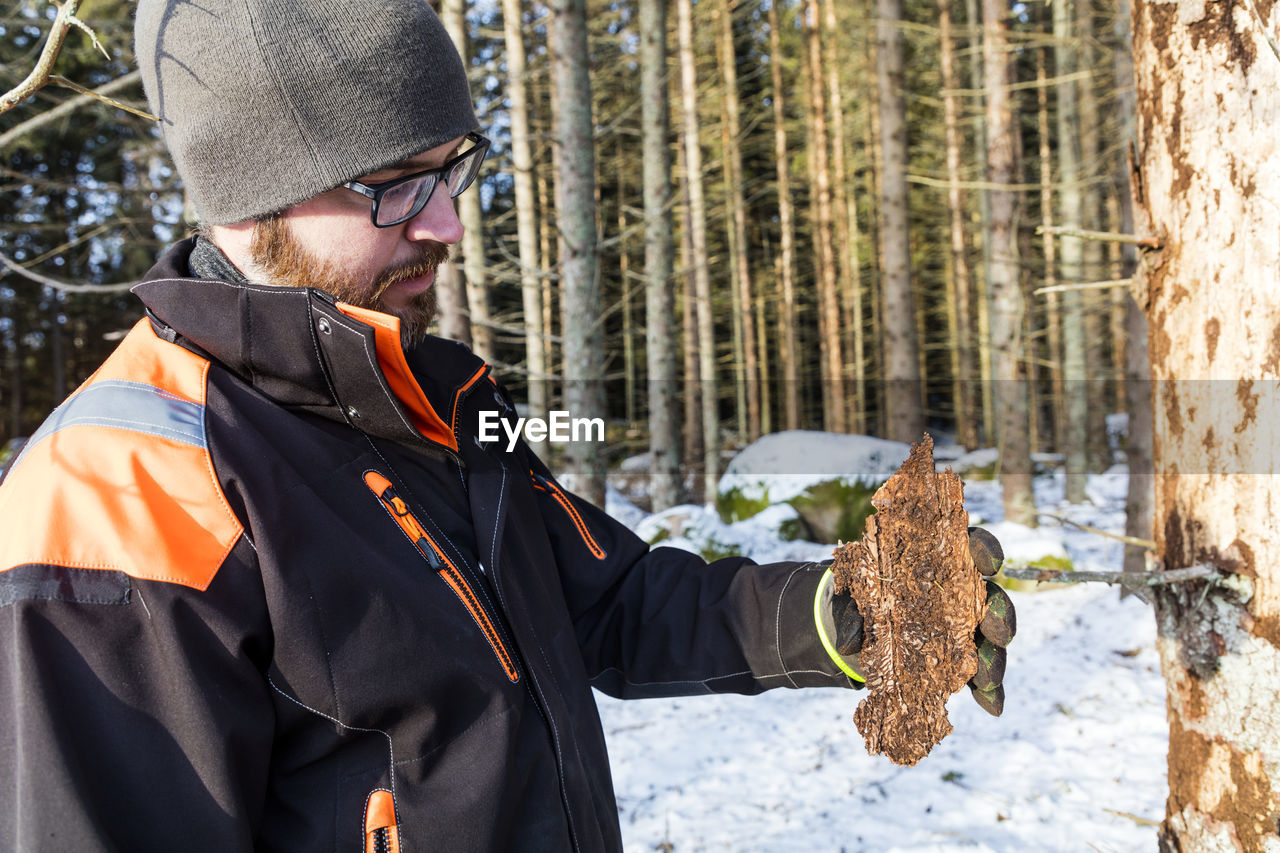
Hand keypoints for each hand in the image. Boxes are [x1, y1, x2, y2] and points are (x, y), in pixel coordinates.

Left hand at [814, 527, 1016, 713]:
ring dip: (995, 657)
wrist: (852, 634)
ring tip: (988, 679)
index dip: (984, 550)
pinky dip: (989, 690)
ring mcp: (961, 627)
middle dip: (999, 614)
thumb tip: (851, 642)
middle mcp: (957, 592)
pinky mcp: (958, 660)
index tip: (989, 562)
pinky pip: (980, 673)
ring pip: (989, 638)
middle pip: (989, 597)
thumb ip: (853, 617)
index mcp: (936, 561)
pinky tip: (991, 705)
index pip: (967, 547)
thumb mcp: (851, 602)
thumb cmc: (857, 602)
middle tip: (997, 631)